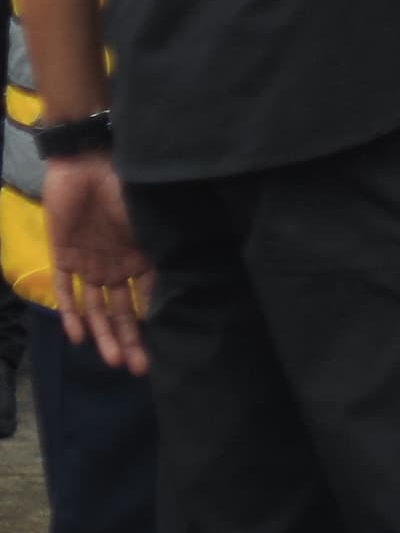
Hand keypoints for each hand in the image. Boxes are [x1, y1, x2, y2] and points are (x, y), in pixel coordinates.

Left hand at [45, 154, 150, 374]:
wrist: (87, 162)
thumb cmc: (128, 187)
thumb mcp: (153, 222)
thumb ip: (167, 248)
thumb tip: (203, 274)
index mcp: (144, 257)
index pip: (153, 298)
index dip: (160, 323)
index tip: (168, 349)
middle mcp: (118, 266)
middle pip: (123, 312)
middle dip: (130, 341)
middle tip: (136, 369)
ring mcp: (91, 263)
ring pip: (97, 309)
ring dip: (104, 335)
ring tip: (112, 361)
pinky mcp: (64, 256)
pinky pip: (66, 291)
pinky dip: (72, 315)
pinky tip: (79, 337)